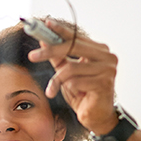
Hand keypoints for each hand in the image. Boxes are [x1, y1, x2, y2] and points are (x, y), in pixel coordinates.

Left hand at [27, 19, 119, 134]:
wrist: (96, 117)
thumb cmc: (83, 94)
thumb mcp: (66, 73)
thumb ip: (58, 57)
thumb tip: (44, 41)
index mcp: (100, 50)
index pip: (77, 37)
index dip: (61, 30)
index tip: (45, 24)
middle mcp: (107, 57)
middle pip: (73, 47)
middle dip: (50, 51)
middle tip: (32, 56)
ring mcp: (108, 69)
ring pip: (71, 68)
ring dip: (57, 80)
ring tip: (53, 89)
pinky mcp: (104, 83)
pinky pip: (75, 82)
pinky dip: (68, 89)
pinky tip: (75, 95)